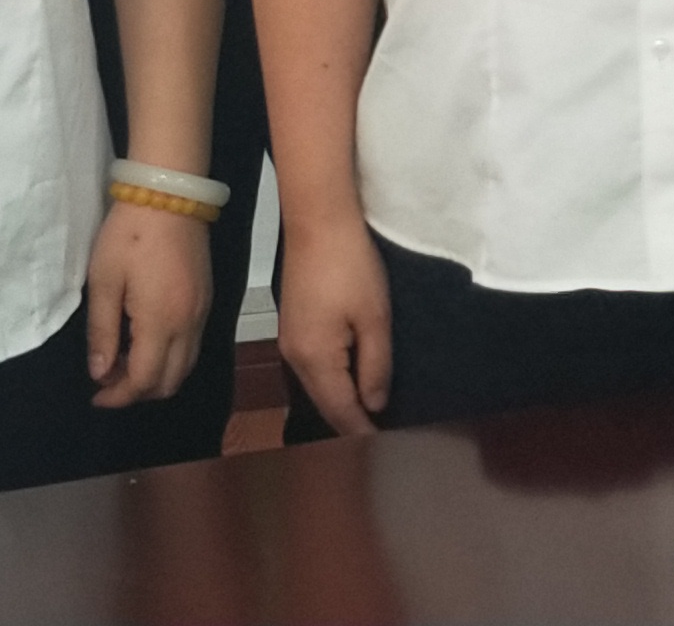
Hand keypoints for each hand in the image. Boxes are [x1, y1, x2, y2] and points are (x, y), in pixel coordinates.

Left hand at [86, 201, 214, 406]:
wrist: (170, 195)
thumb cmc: (130, 235)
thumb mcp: (104, 280)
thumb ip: (102, 331)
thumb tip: (99, 372)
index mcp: (161, 321)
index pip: (144, 379)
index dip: (119, 396)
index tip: (96, 395)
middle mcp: (188, 324)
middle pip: (170, 381)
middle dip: (138, 392)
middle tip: (107, 380)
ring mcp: (202, 312)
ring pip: (185, 366)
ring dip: (156, 376)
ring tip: (123, 362)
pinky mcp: (206, 299)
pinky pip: (192, 346)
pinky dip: (170, 358)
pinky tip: (145, 342)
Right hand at [274, 215, 394, 437]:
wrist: (318, 221)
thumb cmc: (351, 267)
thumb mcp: (374, 319)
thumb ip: (375, 366)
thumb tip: (374, 405)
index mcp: (316, 359)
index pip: (340, 411)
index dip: (362, 432)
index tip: (384, 451)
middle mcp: (295, 357)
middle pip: (324, 403)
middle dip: (349, 424)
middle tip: (380, 439)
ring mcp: (290, 341)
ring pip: (317, 387)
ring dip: (340, 403)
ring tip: (368, 416)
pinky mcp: (293, 326)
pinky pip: (313, 368)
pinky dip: (332, 381)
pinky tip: (350, 382)